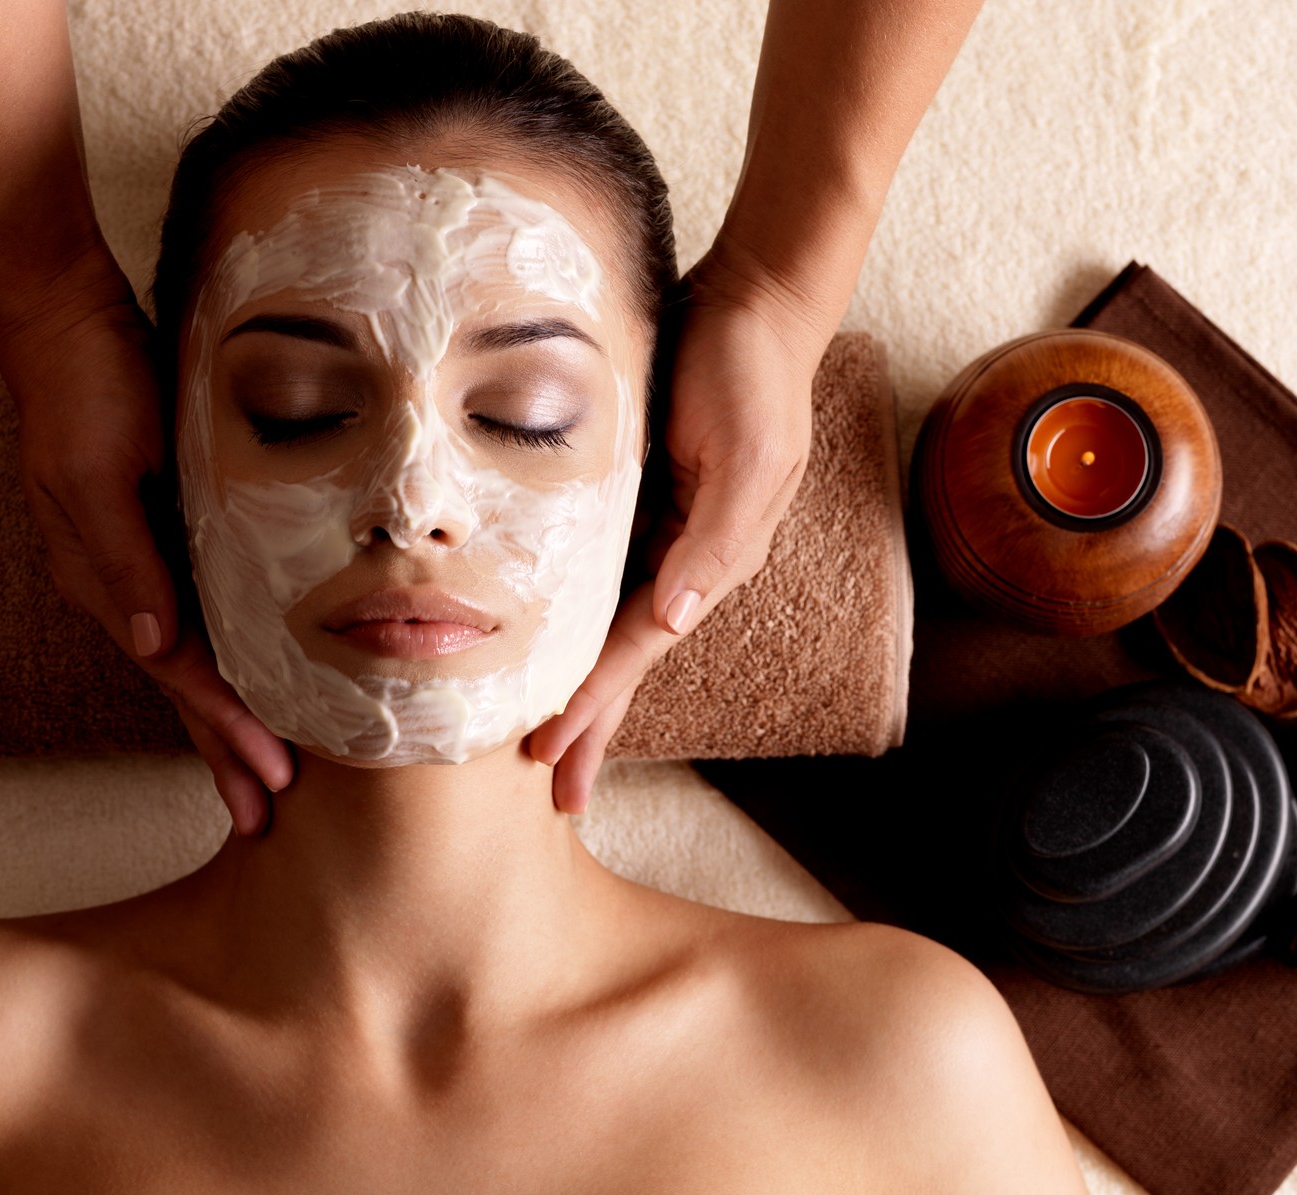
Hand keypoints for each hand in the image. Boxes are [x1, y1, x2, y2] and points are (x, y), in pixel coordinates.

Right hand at [0, 268, 292, 833]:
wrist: (62, 318)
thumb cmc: (85, 386)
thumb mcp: (99, 470)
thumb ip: (125, 560)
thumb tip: (151, 648)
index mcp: (105, 580)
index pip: (180, 674)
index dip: (226, 728)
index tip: (271, 779)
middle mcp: (120, 585)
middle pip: (183, 689)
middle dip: (222, 754)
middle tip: (263, 817)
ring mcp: (138, 562)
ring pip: (192, 662)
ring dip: (226, 720)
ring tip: (261, 775)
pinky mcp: (161, 534)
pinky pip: (200, 617)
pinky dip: (227, 661)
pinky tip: (254, 681)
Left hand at [526, 253, 826, 811]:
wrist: (753, 300)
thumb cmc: (749, 369)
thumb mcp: (745, 453)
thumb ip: (714, 538)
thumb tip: (675, 620)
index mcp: (711, 558)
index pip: (638, 648)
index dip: (593, 704)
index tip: (549, 756)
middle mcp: (685, 558)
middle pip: (626, 659)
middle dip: (592, 727)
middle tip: (553, 793)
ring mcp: (662, 533)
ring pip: (608, 629)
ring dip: (580, 688)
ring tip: (544, 746)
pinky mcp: (636, 501)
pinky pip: (599, 578)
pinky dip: (572, 625)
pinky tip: (548, 651)